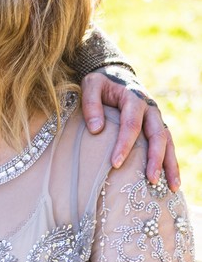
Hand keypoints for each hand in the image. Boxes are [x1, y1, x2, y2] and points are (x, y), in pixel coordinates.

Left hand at [80, 69, 178, 189]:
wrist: (115, 74)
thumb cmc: (100, 83)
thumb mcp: (90, 85)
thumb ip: (91, 104)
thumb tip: (96, 130)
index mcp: (134, 98)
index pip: (131, 124)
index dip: (124, 144)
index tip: (115, 163)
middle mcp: (150, 108)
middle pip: (157, 135)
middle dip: (156, 158)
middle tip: (151, 179)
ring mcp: (156, 118)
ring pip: (168, 142)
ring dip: (170, 164)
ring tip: (171, 187)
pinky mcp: (157, 126)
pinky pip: (167, 145)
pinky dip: (170, 162)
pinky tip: (170, 182)